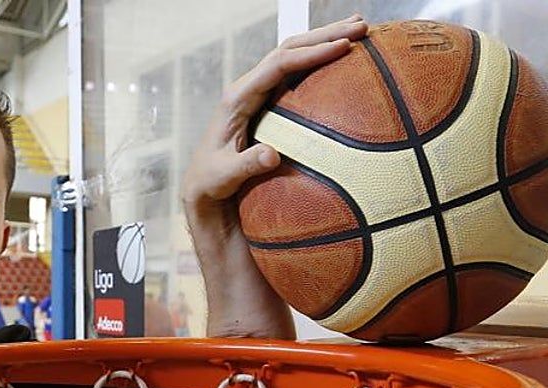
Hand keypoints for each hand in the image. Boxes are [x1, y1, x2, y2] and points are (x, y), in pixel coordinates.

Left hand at [181, 15, 368, 210]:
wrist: (201, 186)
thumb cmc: (210, 182)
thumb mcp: (224, 177)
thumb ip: (245, 166)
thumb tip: (272, 156)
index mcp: (237, 98)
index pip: (278, 65)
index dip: (311, 53)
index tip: (343, 46)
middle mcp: (247, 88)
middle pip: (289, 50)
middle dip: (325, 35)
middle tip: (361, 26)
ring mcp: (257, 93)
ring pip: (293, 55)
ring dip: (324, 40)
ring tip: (359, 27)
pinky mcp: (266, 102)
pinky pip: (295, 73)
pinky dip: (318, 60)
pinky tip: (341, 56)